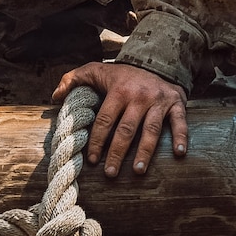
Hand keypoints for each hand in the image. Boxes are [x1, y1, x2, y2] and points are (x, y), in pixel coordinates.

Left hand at [52, 62, 186, 176]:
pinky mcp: (176, 103)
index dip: (98, 140)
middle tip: (109, 173)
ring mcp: (158, 101)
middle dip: (117, 152)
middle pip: (127, 129)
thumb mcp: (94, 70)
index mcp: (118, 90)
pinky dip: (181, 137)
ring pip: (151, 130)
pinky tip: (179, 154)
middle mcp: (139, 96)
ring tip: (137, 171)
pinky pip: (180, 122)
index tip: (92, 160)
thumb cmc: (121, 74)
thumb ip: (72, 80)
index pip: (105, 119)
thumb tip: (54, 97)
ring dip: (144, 152)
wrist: (156, 62)